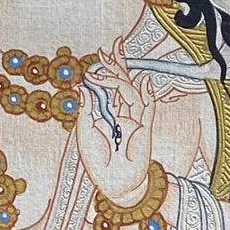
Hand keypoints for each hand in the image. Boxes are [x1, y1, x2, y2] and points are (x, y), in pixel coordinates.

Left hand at [76, 45, 157, 204]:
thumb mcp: (85, 132)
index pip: (109, 85)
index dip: (108, 68)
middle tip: (112, 45)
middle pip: (123, 82)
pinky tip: (145, 81)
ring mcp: (134, 120)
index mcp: (107, 112)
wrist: (114, 184)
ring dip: (120, 78)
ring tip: (108, 66)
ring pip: (131, 93)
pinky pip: (147, 110)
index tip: (103, 51)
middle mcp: (121, 113)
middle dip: (118, 64)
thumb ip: (87, 109)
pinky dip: (147, 95)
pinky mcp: (144, 130)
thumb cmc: (98, 161)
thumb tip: (82, 86)